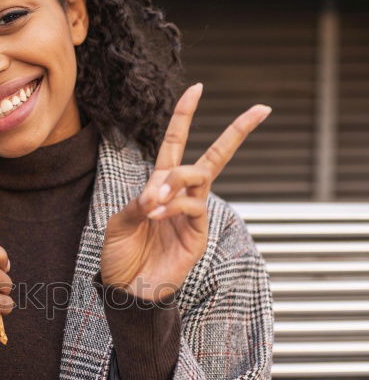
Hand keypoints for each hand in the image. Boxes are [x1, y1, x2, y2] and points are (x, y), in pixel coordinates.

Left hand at [99, 83, 271, 301]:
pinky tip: (156, 215)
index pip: (176, 143)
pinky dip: (174, 205)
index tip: (197, 88)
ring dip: (177, 179)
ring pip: (200, 176)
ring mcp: (193, 215)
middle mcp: (181, 196)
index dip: (185, 115)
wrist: (126, 291)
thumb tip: (159, 188)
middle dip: (237, 132)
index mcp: (159, 186)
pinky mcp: (198, 235)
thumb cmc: (120, 257)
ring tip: (155, 199)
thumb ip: (137, 202)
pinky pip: (193, 206)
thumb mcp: (119, 222)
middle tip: (260, 110)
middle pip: (214, 156)